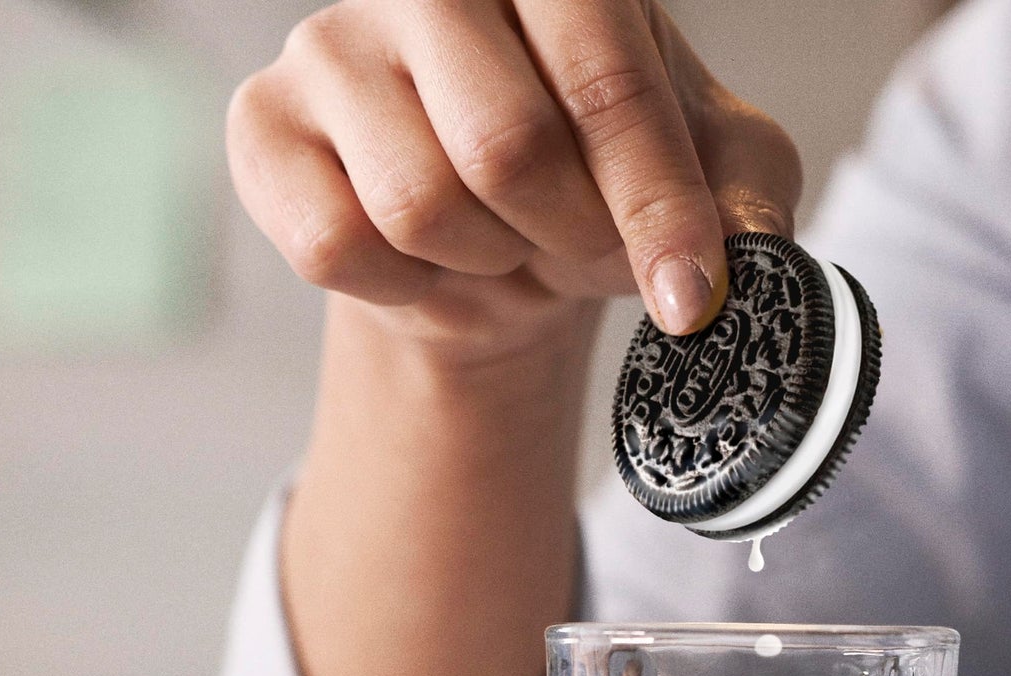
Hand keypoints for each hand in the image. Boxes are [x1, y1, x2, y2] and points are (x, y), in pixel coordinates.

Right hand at [227, 0, 800, 354]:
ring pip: (417, 203)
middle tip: (572, 243)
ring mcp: (330, 43)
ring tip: (496, 239)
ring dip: (481, 260)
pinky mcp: (263, 127)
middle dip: (562, 235)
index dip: (655, 205)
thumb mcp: (701, 180)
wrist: (486, 245)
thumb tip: (748, 254)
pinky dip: (400, 286)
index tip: (690, 297)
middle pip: (503, 145)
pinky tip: (421, 260)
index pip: (605, 79)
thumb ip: (744, 194)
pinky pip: (333, 244)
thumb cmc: (591, 186)